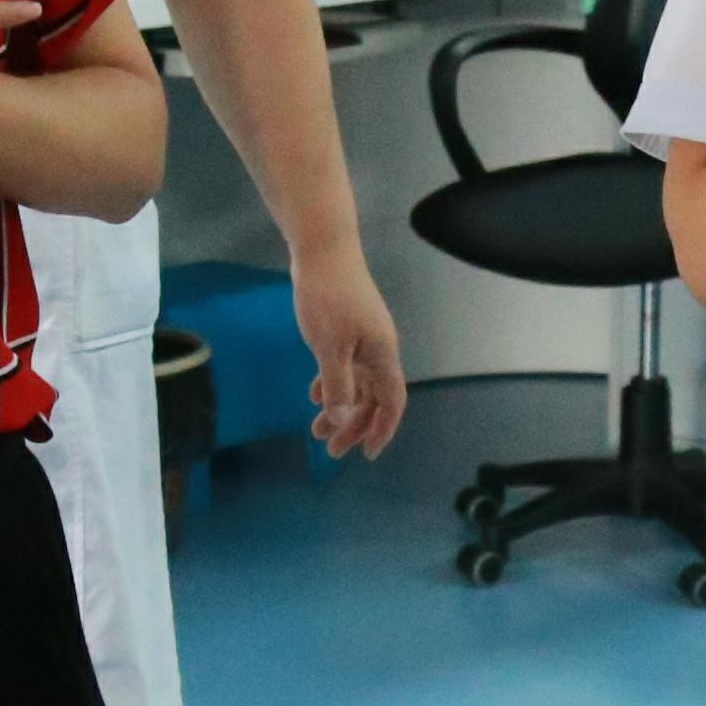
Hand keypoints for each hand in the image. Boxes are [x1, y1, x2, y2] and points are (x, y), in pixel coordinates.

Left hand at [292, 242, 406, 458]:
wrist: (324, 250)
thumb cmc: (328, 299)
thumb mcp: (330, 348)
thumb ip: (338, 386)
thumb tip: (344, 420)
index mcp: (382, 356)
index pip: (392, 402)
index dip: (382, 430)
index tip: (367, 454)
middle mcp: (379, 350)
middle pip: (373, 398)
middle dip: (355, 426)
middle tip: (330, 449)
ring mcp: (364, 338)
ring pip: (357, 384)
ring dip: (340, 407)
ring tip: (316, 429)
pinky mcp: (348, 328)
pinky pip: (345, 366)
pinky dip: (332, 383)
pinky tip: (313, 394)